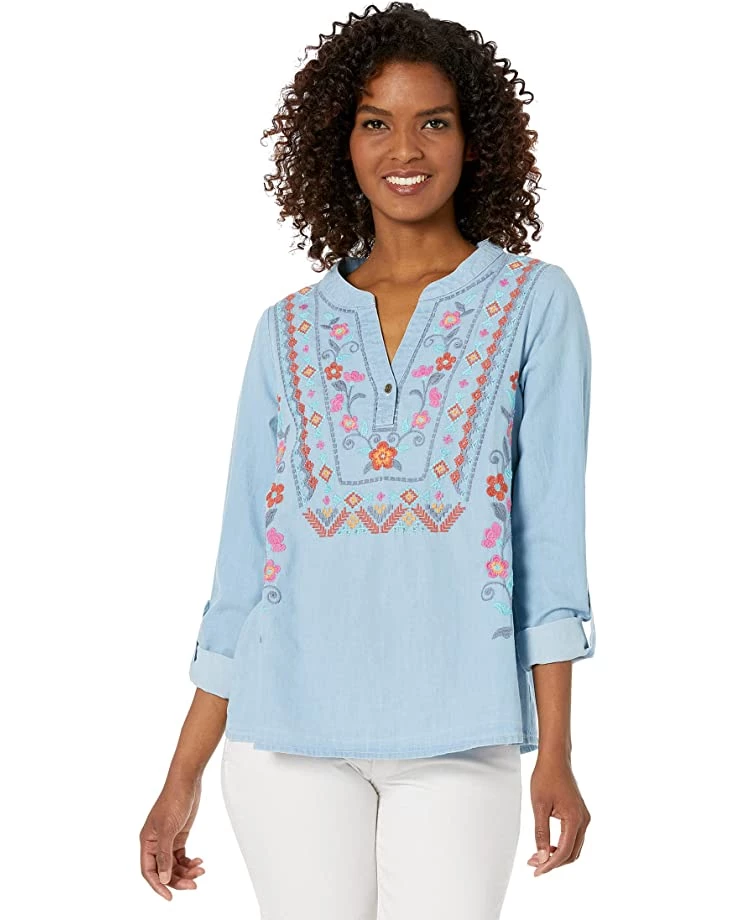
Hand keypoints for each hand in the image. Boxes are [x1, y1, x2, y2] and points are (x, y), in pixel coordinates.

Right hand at [139, 775, 205, 899]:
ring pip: (174, 865)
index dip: (158, 885)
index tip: (169, 897)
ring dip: (186, 871)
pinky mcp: (179, 836)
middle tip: (194, 884)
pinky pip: (181, 856)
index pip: (149, 871)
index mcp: (147, 841)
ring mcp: (168, 840)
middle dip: (178, 879)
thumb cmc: (174, 800)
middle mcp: (155, 843)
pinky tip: (199, 861)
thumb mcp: (168, 829)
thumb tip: (164, 878)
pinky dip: (190, 861)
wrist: (187, 782)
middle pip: (164, 870)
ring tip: (200, 870)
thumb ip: (165, 855)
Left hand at [527, 756, 590, 875]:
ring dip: (557, 855)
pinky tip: (547, 846)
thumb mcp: (539, 806)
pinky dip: (561, 846)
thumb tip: (541, 856)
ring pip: (573, 847)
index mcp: (575, 819)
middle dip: (553, 862)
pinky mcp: (579, 815)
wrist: (555, 759)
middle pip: (571, 854)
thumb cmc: (546, 777)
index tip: (536, 871)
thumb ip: (541, 833)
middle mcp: (583, 820)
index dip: (549, 865)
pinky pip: (573, 838)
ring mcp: (583, 818)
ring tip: (538, 856)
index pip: (564, 852)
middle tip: (534, 864)